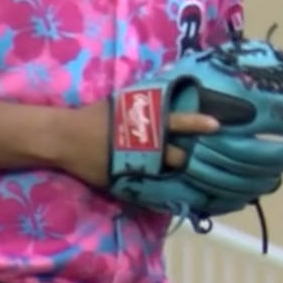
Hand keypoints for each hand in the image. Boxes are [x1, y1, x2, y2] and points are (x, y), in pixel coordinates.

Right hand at [56, 101, 219, 189]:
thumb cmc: (94, 116)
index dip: (196, 122)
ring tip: (193, 174)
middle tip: (213, 159)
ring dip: (178, 171)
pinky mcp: (126, 179)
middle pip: (175, 152)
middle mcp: (143, 142)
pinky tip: (173, 192)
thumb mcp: (120, 102)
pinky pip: (149, 185)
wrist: (66, 138)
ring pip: (165, 170)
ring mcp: (135, 163)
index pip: (175, 120)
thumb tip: (165, 90)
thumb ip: (143, 103)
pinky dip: (161, 188)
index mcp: (142, 119)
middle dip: (192, 155)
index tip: (216, 124)